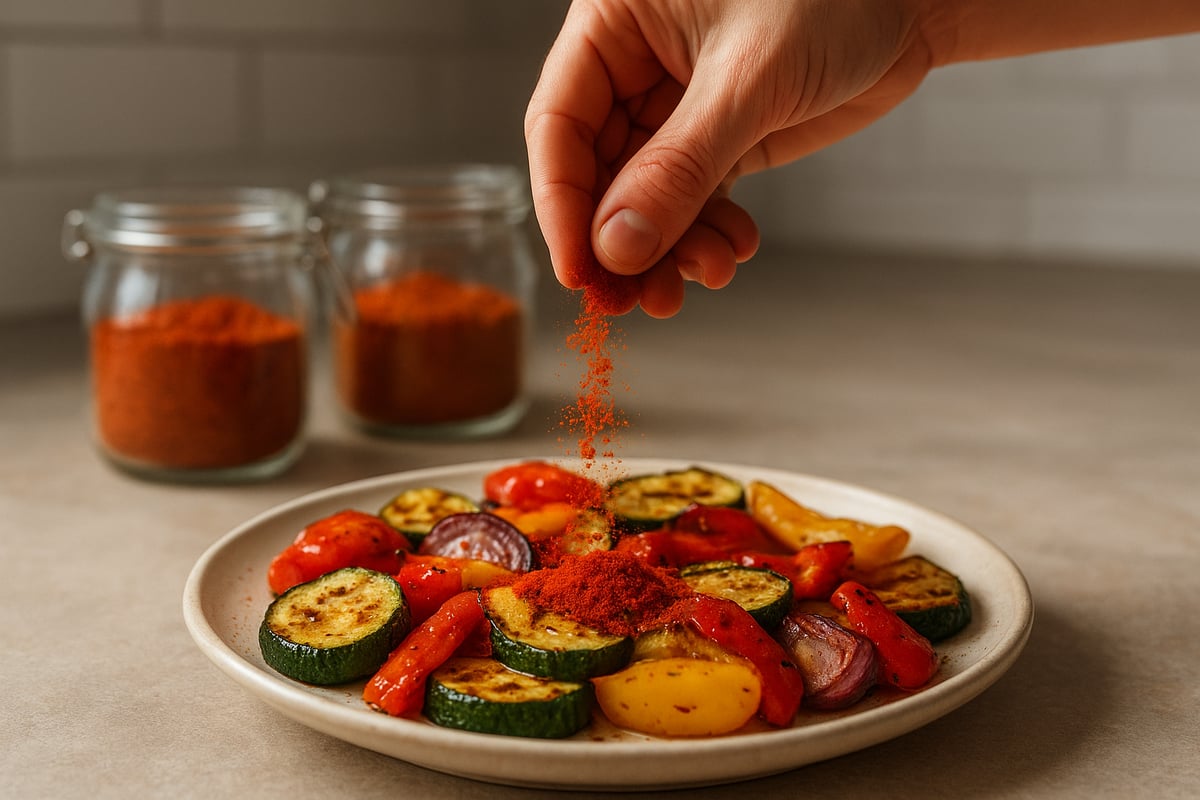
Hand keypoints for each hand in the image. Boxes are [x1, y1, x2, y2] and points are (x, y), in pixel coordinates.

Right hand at [525, 0, 934, 315]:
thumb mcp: (747, 79)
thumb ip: (679, 166)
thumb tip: (617, 249)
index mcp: (614, 22)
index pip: (559, 123)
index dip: (564, 204)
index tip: (580, 271)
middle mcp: (634, 65)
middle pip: (598, 172)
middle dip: (624, 240)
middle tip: (640, 299)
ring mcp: (676, 106)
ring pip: (646, 197)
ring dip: (669, 248)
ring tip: (704, 275)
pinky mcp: (721, 137)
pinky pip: (693, 201)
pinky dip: (707, 234)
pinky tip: (732, 250)